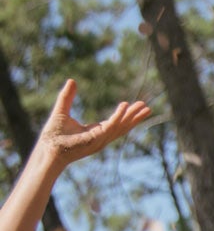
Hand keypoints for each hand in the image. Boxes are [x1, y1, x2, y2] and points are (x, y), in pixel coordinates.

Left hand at [37, 80, 151, 172]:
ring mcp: (100, 139)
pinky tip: (125, 106)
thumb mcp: (62, 110)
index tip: (135, 105)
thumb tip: (72, 81)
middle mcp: (101, 138)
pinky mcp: (96, 139)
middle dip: (135, 117)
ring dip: (132, 116)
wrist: (48, 150)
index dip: (126, 115)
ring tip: (143, 106)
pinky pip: (111, 126)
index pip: (115, 123)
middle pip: (123, 126)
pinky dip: (119, 116)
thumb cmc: (52, 136)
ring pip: (120, 126)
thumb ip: (67, 97)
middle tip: (148, 107)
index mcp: (95, 132)